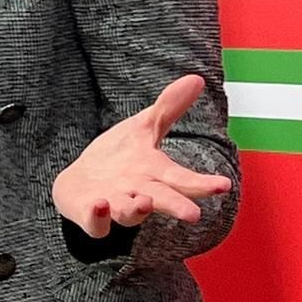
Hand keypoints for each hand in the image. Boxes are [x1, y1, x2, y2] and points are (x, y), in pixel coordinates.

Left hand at [52, 74, 232, 237]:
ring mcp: (115, 206)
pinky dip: (98, 216)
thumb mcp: (142, 129)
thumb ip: (168, 108)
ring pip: (130, 214)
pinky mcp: (91, 216)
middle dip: (177, 206)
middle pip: (162, 201)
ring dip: (136, 210)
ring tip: (144, 203)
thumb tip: (197, 79)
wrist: (78, 185)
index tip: (224, 185)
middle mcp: (140, 193)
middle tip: (193, 214)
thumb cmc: (118, 159)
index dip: (203, 184)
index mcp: (155, 174)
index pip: (183, 179)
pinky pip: (96, 222)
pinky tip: (100, 205)